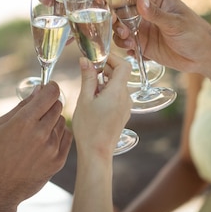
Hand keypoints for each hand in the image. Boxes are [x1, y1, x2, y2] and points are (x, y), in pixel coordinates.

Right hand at [0, 82, 71, 211]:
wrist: (0, 188)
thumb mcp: (1, 125)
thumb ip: (22, 106)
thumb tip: (38, 90)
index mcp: (24, 121)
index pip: (50, 94)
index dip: (51, 87)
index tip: (49, 87)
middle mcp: (41, 133)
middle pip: (58, 105)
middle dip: (50, 104)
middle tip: (40, 110)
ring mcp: (52, 148)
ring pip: (62, 121)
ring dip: (53, 120)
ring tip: (39, 130)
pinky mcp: (58, 160)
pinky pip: (67, 136)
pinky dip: (59, 134)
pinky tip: (46, 140)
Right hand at [70, 55, 131, 211]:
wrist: (96, 153)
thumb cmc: (89, 128)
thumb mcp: (84, 99)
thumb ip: (87, 78)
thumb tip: (85, 60)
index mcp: (118, 92)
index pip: (123, 65)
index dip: (112, 58)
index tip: (97, 58)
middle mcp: (126, 98)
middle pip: (120, 75)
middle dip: (105, 70)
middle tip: (88, 72)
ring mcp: (126, 107)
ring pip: (118, 86)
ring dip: (105, 82)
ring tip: (88, 89)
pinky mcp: (123, 114)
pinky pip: (117, 96)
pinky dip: (107, 92)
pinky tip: (94, 100)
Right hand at [112, 0, 210, 73]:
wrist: (203, 57)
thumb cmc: (195, 34)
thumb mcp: (175, 23)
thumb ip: (156, 14)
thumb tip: (139, 0)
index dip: (117, 0)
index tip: (111, 10)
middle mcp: (146, 10)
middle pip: (120, 11)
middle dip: (117, 21)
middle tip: (123, 32)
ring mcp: (143, 27)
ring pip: (121, 28)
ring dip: (120, 36)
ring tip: (130, 44)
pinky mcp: (143, 43)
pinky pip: (126, 43)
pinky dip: (126, 48)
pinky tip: (135, 52)